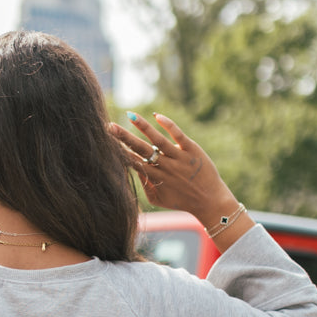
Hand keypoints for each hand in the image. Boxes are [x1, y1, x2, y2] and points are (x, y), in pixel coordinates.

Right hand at [110, 113, 240, 229]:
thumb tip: (133, 169)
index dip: (121, 151)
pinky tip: (156, 116)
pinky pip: (178, 135)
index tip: (107, 142)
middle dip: (124, 138)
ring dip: (142, 127)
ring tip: (130, 115)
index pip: (134, 162)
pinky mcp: (192, 150)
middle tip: (110, 127)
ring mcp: (178, 158)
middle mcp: (165, 167)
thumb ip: (145, 185)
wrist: (210, 201)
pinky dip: (168, 125)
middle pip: (141, 150)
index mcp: (155, 178)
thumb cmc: (181, 201)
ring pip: (157, 140)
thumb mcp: (159, 199)